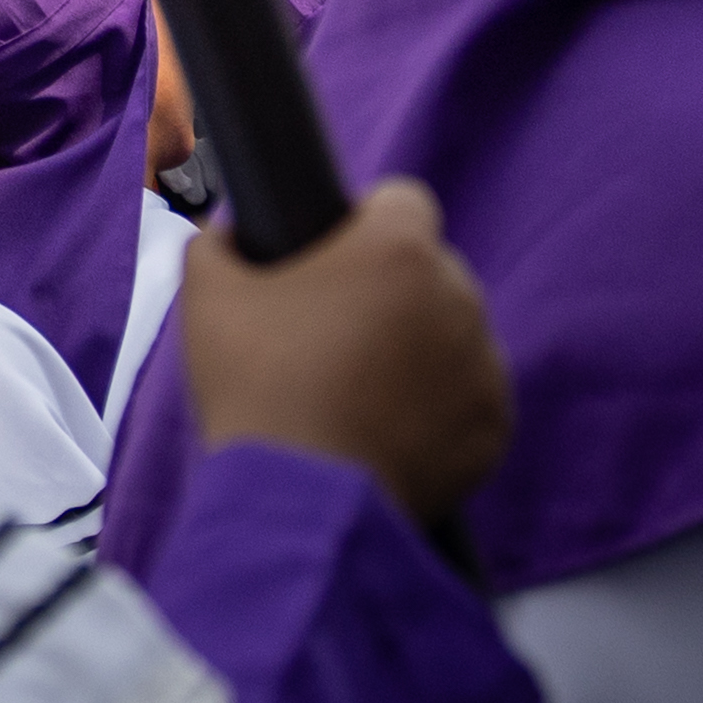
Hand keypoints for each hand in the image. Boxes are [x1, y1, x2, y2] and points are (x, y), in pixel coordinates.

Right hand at [180, 178, 512, 527]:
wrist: (299, 502)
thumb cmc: (253, 385)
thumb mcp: (207, 292)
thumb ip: (221, 240)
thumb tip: (232, 232)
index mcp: (397, 250)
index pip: (403, 199)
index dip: (363, 221)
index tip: (329, 258)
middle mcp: (458, 298)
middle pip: (430, 270)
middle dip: (391, 289)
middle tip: (333, 331)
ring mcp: (485, 367)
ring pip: (453, 334)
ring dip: (418, 347)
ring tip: (358, 388)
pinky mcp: (495, 428)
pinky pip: (469, 397)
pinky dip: (437, 407)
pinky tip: (385, 428)